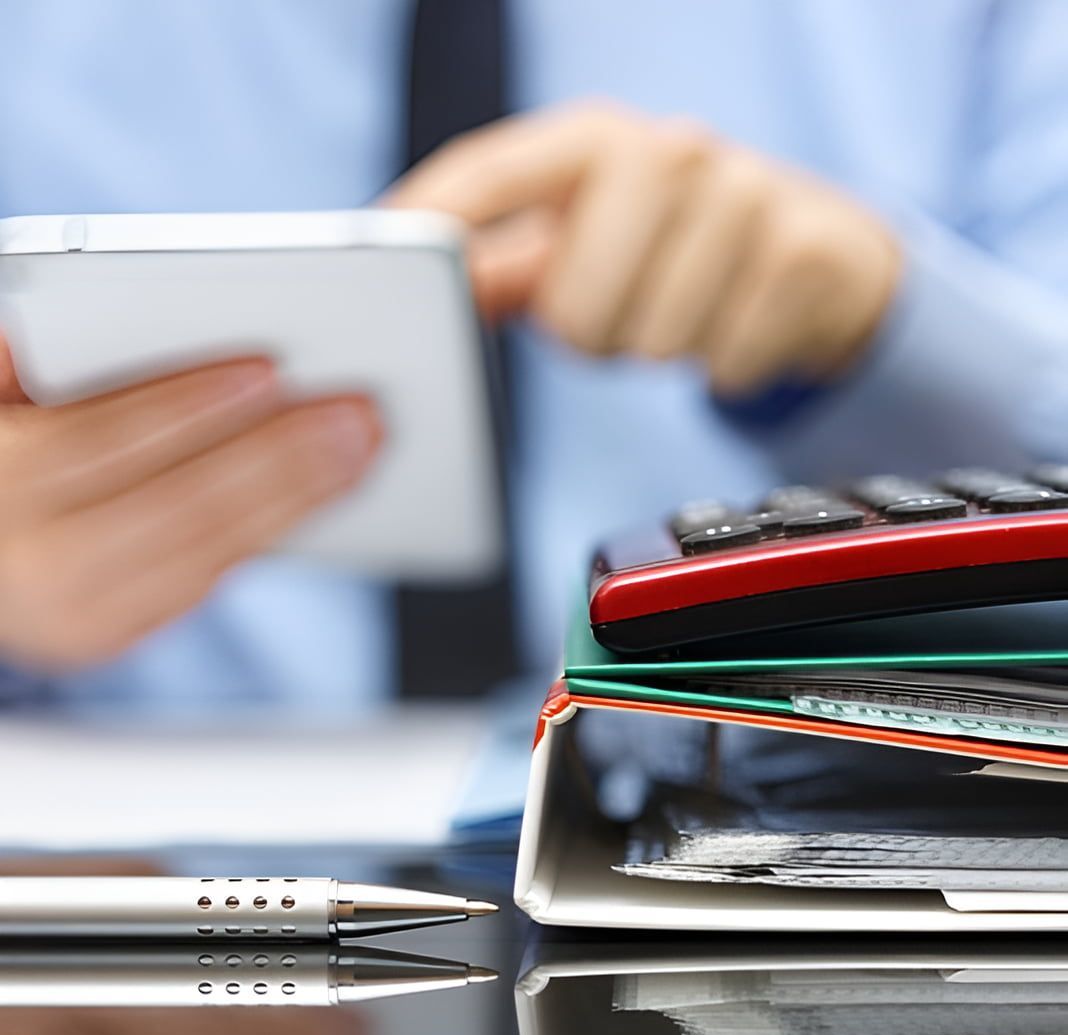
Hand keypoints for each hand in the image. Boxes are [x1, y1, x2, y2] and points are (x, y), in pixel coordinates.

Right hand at [0, 341, 380, 668]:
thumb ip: (46, 356)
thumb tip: (145, 318)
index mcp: (1, 476)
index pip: (106, 437)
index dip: (192, 402)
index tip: (269, 369)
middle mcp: (32, 558)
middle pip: (181, 505)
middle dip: (279, 458)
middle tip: (357, 416)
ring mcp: (71, 610)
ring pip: (206, 553)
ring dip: (296, 500)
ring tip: (358, 452)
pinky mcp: (103, 635)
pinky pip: (201, 582)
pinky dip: (266, 534)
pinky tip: (316, 496)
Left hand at [390, 101, 900, 394]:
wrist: (823, 256)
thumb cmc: (680, 250)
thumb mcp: (591, 241)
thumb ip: (503, 267)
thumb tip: (425, 284)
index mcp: (596, 142)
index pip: (490, 174)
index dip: (431, 218)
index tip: (382, 251)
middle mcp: (667, 150)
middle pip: (572, 308)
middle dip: (593, 336)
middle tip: (628, 310)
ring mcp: (743, 192)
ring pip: (651, 344)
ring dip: (662, 351)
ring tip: (687, 310)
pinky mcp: (802, 251)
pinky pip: (724, 364)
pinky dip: (729, 368)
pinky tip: (740, 324)